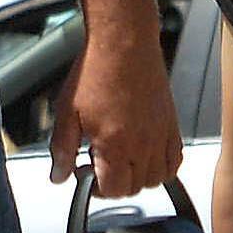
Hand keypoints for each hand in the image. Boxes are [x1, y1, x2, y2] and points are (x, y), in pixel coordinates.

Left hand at [55, 25, 182, 190]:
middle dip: (114, 184)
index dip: (95, 188)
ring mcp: (160, 135)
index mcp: (115, 144)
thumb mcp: (67, 112)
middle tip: (98, 164)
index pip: (112, 190)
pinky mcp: (171, 124)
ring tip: (121, 161)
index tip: (85, 173)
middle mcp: (142, 144)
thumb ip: (61, 149)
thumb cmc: (97, 71)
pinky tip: (144, 155)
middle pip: (135, 187)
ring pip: (157, 178)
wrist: (124, 43)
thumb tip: (58, 175)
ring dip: (138, 178)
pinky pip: (174, 159)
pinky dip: (162, 166)